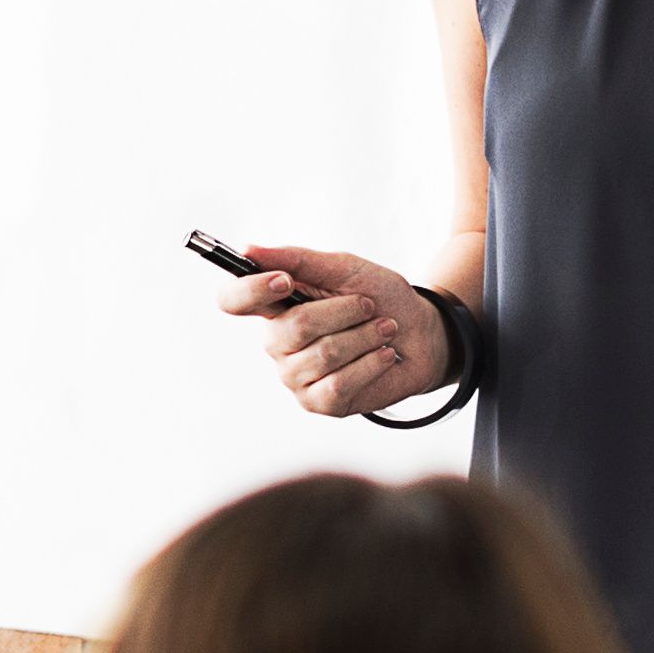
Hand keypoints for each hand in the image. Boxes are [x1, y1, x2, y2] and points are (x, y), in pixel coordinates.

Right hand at [214, 243, 454, 419]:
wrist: (421, 333)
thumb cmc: (379, 298)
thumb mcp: (343, 268)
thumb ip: (296, 259)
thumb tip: (247, 249)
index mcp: (276, 306)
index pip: (233, 300)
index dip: (251, 290)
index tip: (285, 281)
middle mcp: (277, 343)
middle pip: (291, 328)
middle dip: (343, 312)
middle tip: (368, 307)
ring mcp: (295, 376)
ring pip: (322, 354)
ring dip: (364, 336)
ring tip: (383, 329)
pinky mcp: (318, 403)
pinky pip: (338, 384)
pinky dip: (370, 364)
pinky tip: (383, 355)